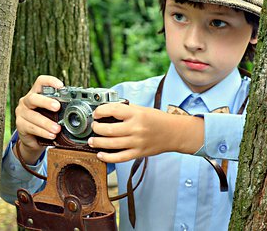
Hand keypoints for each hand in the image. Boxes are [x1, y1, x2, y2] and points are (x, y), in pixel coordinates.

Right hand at [14, 75, 63, 163]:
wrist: (33, 140)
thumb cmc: (45, 122)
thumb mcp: (52, 113)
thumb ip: (59, 108)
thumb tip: (78, 107)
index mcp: (35, 94)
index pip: (40, 82)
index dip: (50, 81)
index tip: (61, 86)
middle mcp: (26, 101)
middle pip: (33, 98)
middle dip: (46, 102)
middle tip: (57, 107)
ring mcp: (21, 113)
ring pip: (33, 116)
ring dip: (46, 123)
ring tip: (57, 129)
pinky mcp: (20, 125)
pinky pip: (31, 128)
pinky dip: (43, 132)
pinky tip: (51, 135)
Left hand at [88, 103, 203, 162]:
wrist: (174, 133)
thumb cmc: (157, 119)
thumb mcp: (141, 109)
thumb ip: (125, 110)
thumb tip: (107, 110)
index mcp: (136, 114)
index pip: (113, 110)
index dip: (100, 111)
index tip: (96, 114)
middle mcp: (136, 128)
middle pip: (109, 130)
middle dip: (96, 128)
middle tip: (93, 127)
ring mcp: (137, 142)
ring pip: (112, 144)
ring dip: (98, 142)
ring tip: (92, 140)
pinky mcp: (138, 153)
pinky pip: (120, 157)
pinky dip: (108, 157)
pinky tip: (100, 155)